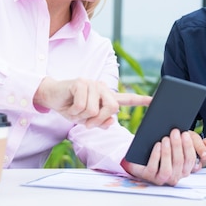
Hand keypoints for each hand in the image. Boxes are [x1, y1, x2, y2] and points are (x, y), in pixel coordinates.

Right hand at [34, 77, 150, 128]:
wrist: (51, 97)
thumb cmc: (70, 107)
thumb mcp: (86, 120)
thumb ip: (100, 122)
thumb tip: (111, 122)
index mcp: (106, 97)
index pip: (126, 99)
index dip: (140, 101)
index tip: (154, 101)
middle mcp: (102, 88)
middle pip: (112, 108)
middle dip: (98, 119)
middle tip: (85, 121)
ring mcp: (92, 84)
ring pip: (94, 110)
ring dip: (81, 116)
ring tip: (74, 110)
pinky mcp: (81, 83)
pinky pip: (82, 106)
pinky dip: (73, 112)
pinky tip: (69, 106)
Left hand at [121, 129, 205, 185]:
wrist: (143, 154)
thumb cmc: (166, 148)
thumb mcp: (182, 141)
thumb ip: (197, 141)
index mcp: (186, 168)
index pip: (192, 159)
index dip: (190, 146)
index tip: (186, 134)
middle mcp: (177, 175)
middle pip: (181, 162)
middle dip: (178, 145)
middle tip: (175, 132)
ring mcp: (163, 178)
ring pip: (169, 168)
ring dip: (168, 152)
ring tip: (165, 138)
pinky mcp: (150, 177)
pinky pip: (154, 169)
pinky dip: (157, 156)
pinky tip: (157, 145)